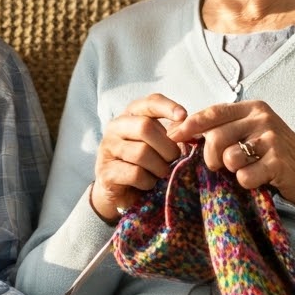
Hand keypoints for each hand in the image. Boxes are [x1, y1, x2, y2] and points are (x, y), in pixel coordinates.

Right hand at [91, 94, 187, 222]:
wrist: (118, 191)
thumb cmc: (143, 164)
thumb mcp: (157, 145)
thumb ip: (171, 134)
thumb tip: (188, 128)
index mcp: (130, 116)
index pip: (149, 103)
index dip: (167, 107)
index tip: (184, 116)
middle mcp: (115, 128)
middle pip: (144, 127)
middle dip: (166, 146)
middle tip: (173, 159)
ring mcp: (107, 149)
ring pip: (141, 152)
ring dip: (159, 167)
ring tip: (160, 173)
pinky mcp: (105, 172)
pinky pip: (136, 173)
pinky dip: (148, 181)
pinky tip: (148, 183)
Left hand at [171, 101, 294, 215]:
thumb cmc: (275, 156)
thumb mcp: (252, 135)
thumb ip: (225, 131)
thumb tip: (181, 135)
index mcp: (252, 109)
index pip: (212, 113)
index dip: (189, 126)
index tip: (172, 137)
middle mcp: (262, 119)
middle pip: (215, 137)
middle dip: (209, 158)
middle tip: (217, 167)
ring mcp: (272, 139)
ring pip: (228, 157)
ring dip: (230, 171)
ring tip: (244, 172)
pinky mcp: (279, 161)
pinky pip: (245, 176)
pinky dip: (247, 183)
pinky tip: (259, 180)